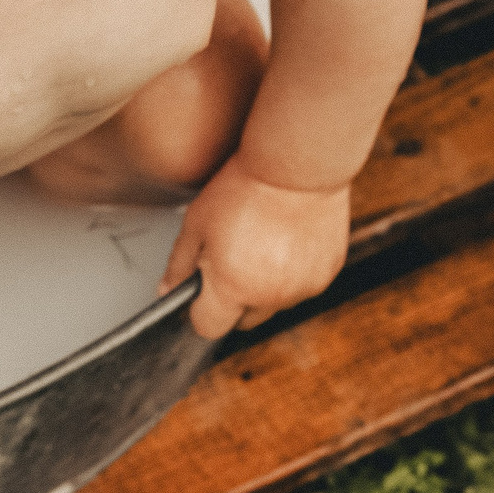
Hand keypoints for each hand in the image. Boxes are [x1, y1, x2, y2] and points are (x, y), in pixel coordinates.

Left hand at [159, 158, 348, 338]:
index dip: (199, 309)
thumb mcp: (198, 222)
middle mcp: (270, 296)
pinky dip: (292, 273)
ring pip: (274, 303)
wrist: (298, 166)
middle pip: (244, 321)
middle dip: (233, 301)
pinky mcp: (326, 274)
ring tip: (260, 244)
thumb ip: (180, 263)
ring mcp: (302, 288)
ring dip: (265, 287)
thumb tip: (167, 290)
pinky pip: (302, 286)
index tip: (200, 290)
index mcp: (233, 287)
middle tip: (230, 261)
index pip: (208, 326)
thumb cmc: (245, 187)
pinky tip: (285, 241)